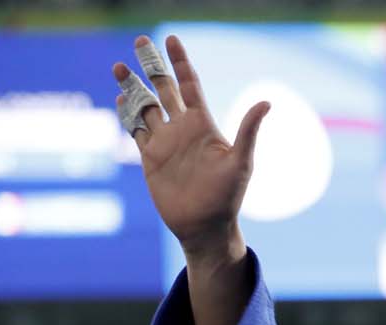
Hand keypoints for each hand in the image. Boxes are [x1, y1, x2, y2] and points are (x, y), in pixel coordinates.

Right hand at [113, 35, 269, 262]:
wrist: (205, 225)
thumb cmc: (228, 196)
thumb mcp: (241, 162)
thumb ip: (248, 130)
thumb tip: (267, 102)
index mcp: (203, 124)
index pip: (190, 85)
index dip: (181, 62)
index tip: (172, 39)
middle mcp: (183, 128)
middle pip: (164, 88)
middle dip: (153, 65)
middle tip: (141, 40)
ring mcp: (165, 141)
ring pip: (145, 106)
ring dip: (132, 86)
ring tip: (118, 66)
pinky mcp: (150, 157)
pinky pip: (136, 129)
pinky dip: (127, 113)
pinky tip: (121, 98)